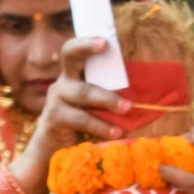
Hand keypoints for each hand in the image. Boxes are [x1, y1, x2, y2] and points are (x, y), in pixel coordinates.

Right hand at [14, 36, 131, 193]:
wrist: (51, 151)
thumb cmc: (80, 127)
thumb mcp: (93, 107)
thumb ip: (106, 96)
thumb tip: (142, 95)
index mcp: (72, 76)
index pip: (73, 50)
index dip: (85, 42)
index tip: (105, 41)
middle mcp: (62, 82)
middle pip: (70, 56)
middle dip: (88, 49)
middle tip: (107, 47)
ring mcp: (56, 99)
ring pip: (83, 92)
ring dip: (107, 100)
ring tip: (127, 109)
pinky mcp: (55, 118)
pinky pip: (81, 119)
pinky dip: (101, 126)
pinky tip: (116, 133)